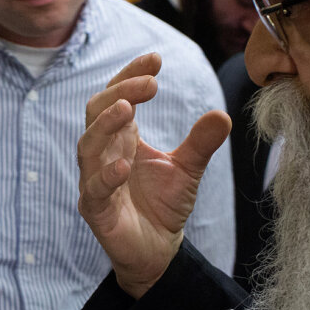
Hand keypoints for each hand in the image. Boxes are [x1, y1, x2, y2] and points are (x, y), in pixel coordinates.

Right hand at [77, 53, 230, 298]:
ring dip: (106, 125)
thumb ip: (200, 143)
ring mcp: (95, 180)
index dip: (130, 75)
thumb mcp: (188, 169)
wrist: (158, 251)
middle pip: (96, 112)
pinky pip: (94, 189)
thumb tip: (222, 114)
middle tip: (150, 83)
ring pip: (88, 145)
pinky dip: (107, 175)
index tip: (155, 59)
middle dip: (120, 93)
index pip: (117, 96)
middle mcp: (103, 154)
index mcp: (122, 137)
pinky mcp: (96, 209)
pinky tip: (125, 165)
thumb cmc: (164, 205)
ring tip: (129, 110)